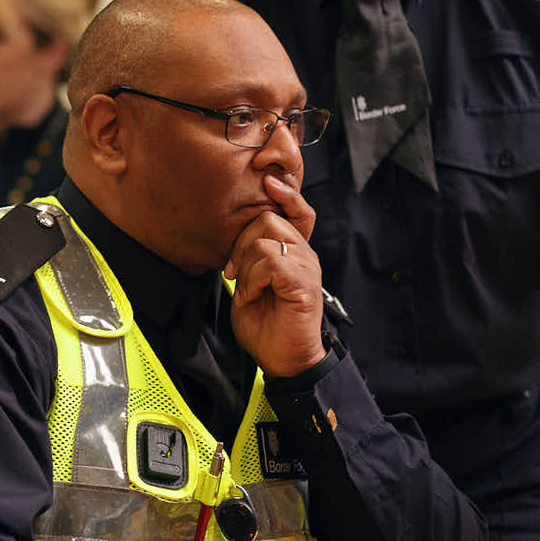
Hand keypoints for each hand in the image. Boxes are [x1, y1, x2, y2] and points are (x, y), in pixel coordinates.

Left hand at [223, 176, 324, 375]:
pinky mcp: (303, 284)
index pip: (297, 209)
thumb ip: (249, 257)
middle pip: (268, 219)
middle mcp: (304, 254)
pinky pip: (270, 262)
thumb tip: (233, 237)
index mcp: (294, 251)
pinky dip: (253, 279)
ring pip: (265, 238)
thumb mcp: (250, 283)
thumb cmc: (266, 324)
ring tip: (246, 291)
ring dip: (245, 266)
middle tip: (234, 273)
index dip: (285, 192)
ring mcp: (307, 268)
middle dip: (241, 244)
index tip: (267, 181)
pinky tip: (253, 296)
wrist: (283, 359)